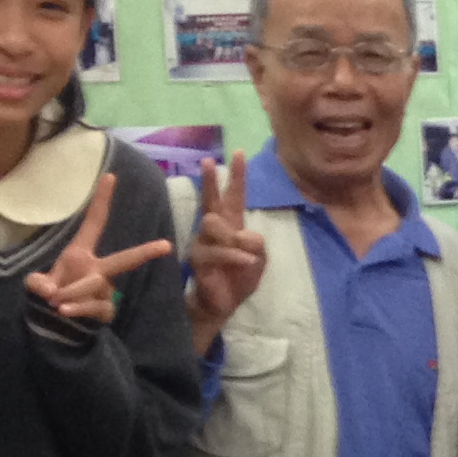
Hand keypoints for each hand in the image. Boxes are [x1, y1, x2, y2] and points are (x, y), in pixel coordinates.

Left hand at [26, 171, 173, 328]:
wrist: (59, 324)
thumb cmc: (53, 293)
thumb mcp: (38, 285)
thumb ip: (38, 284)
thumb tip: (49, 290)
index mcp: (82, 254)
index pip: (94, 223)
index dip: (101, 201)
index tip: (110, 176)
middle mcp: (98, 270)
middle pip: (124, 260)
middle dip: (145, 252)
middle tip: (166, 246)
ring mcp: (105, 290)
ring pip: (95, 283)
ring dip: (72, 291)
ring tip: (56, 302)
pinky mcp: (106, 309)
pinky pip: (95, 305)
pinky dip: (78, 307)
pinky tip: (65, 310)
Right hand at [184, 155, 266, 340]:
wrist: (224, 304)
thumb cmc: (240, 277)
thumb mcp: (259, 258)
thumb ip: (256, 243)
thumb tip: (244, 234)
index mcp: (231, 224)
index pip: (233, 195)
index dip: (237, 175)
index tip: (239, 152)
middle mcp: (213, 229)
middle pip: (211, 200)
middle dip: (210, 180)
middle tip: (208, 161)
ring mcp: (203, 242)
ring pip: (213, 224)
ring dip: (234, 238)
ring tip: (248, 256)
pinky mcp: (198, 259)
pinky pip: (217, 251)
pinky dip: (235, 256)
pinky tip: (247, 262)